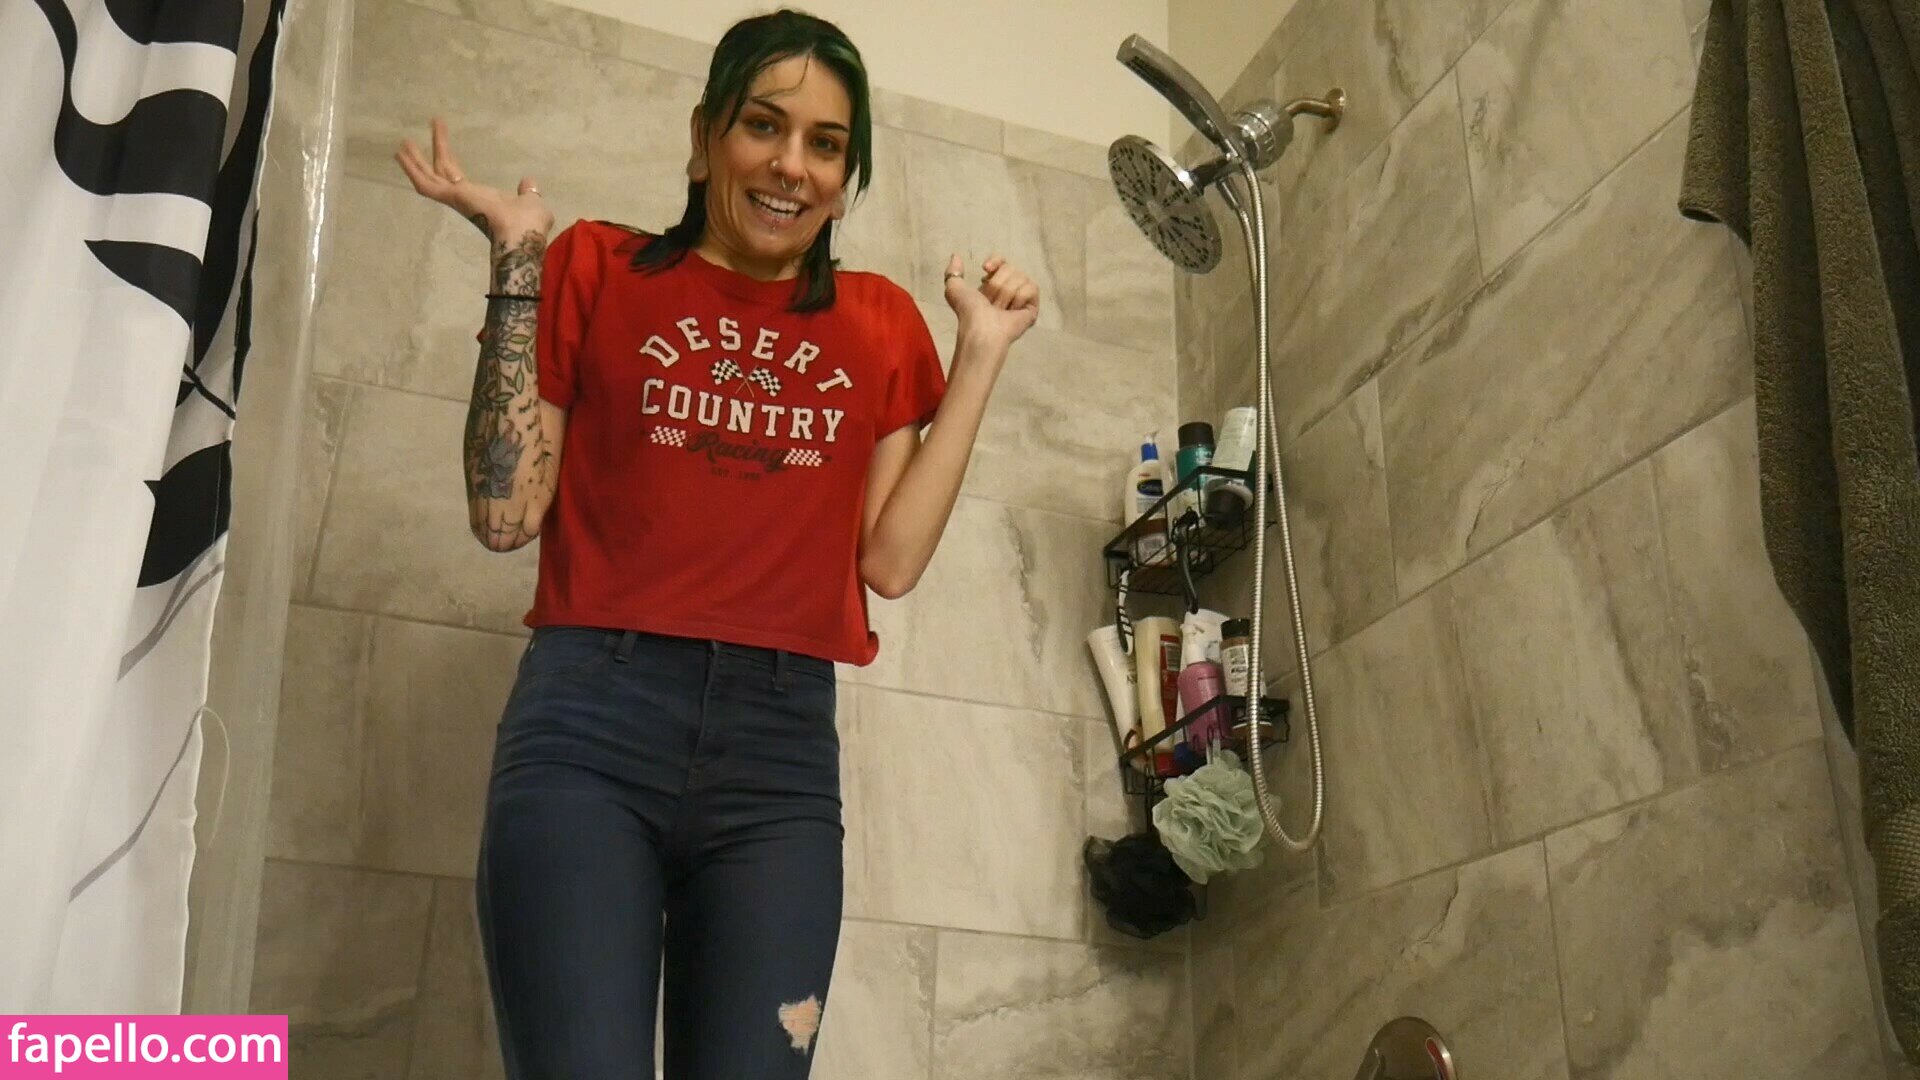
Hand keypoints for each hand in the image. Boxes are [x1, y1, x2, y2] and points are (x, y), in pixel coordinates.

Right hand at [395, 118, 552, 243]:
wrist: (523, 234)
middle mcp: (463, 198)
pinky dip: (412, 169)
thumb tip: (528, 183)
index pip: (456, 174)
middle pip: (442, 169)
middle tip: (425, 129)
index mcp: (478, 198)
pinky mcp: (451, 198)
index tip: (441, 143)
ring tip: (403, 141)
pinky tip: (401, 154)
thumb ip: (527, 191)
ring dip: (415, 159)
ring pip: (428, 176)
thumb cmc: (529, 223)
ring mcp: (455, 199)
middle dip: (436, 148)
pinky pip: (425, 183)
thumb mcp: (530, 201)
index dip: (447, 157)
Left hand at [943, 254, 1039, 353]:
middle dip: (997, 284)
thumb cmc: (968, 311)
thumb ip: (953, 271)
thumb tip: (955, 255)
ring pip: (1021, 276)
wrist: (982, 327)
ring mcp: (1022, 299)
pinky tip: (1012, 311)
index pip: (1002, 261)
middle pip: (1010, 268)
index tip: (984, 268)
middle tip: (991, 302)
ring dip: (1006, 293)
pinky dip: (1019, 297)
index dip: (996, 261)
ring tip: (1000, 310)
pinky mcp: (1032, 307)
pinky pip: (1031, 288)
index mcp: (992, 285)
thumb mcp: (954, 288)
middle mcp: (1008, 290)